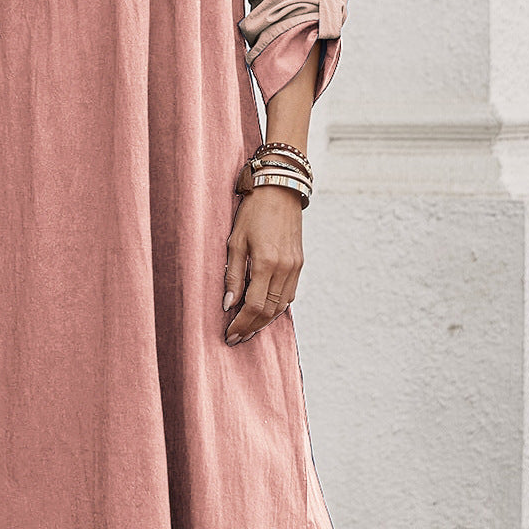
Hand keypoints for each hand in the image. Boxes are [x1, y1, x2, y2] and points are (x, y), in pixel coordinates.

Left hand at [223, 184, 303, 343]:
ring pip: (281, 306)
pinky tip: (264, 311)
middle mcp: (284, 268)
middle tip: (236, 338)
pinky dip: (276, 307)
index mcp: (266, 263)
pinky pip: (289, 294)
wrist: (280, 190)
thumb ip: (233, 275)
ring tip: (248, 329)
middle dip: (251, 328)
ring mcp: (295, 267)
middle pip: (269, 311)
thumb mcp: (235, 242)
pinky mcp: (299, 263)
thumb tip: (228, 304)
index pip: (253, 306)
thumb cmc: (253, 212)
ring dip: (264, 321)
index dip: (241, 324)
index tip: (229, 334)